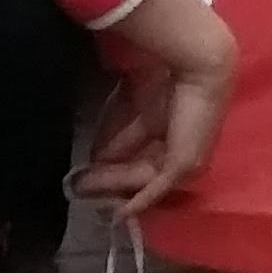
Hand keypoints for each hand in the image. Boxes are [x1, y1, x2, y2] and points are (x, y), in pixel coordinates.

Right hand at [76, 0, 238, 215]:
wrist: (192, 60)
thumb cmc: (162, 69)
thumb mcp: (131, 105)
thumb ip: (116, 131)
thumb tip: (95, 158)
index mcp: (172, 127)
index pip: (138, 154)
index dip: (111, 165)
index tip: (85, 173)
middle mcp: (180, 144)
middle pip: (139, 170)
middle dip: (107, 178)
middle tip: (79, 185)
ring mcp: (185, 158)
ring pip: (142, 180)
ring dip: (114, 184)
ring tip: (86, 186)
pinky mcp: (185, 164)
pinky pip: (157, 188)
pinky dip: (138, 200)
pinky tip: (118, 212)